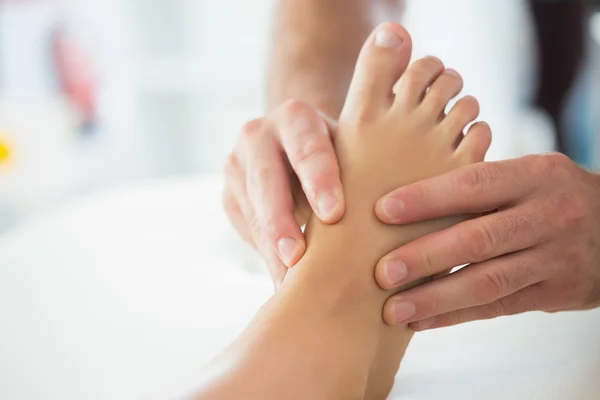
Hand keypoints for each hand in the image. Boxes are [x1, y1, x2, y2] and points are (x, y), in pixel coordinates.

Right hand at [223, 100, 344, 285]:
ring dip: (272, 251)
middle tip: (296, 258)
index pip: (306, 146)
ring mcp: (237, 166)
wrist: (298, 146)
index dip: (319, 179)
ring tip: (292, 286)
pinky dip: (267, 256)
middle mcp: (258, 135)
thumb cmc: (340, 153)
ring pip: (252, 213)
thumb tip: (386, 217)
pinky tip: (284, 281)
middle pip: (266, 181)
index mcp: (295, 117)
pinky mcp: (229, 196)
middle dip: (280, 221)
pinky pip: (245, 230)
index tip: (334, 215)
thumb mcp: (348, 149)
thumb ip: (358, 171)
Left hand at [374, 153, 599, 329]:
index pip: (473, 185)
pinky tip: (422, 320)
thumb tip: (405, 201)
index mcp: (535, 176)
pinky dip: (456, 315)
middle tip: (382, 272)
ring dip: (436, 297)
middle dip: (425, 257)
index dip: (426, 199)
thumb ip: (481, 184)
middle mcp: (548, 216)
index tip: (383, 211)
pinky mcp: (555, 293)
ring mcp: (555, 258)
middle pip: (478, 239)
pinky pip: (499, 306)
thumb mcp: (528, 174)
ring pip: (488, 281)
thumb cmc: (552, 195)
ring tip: (394, 308)